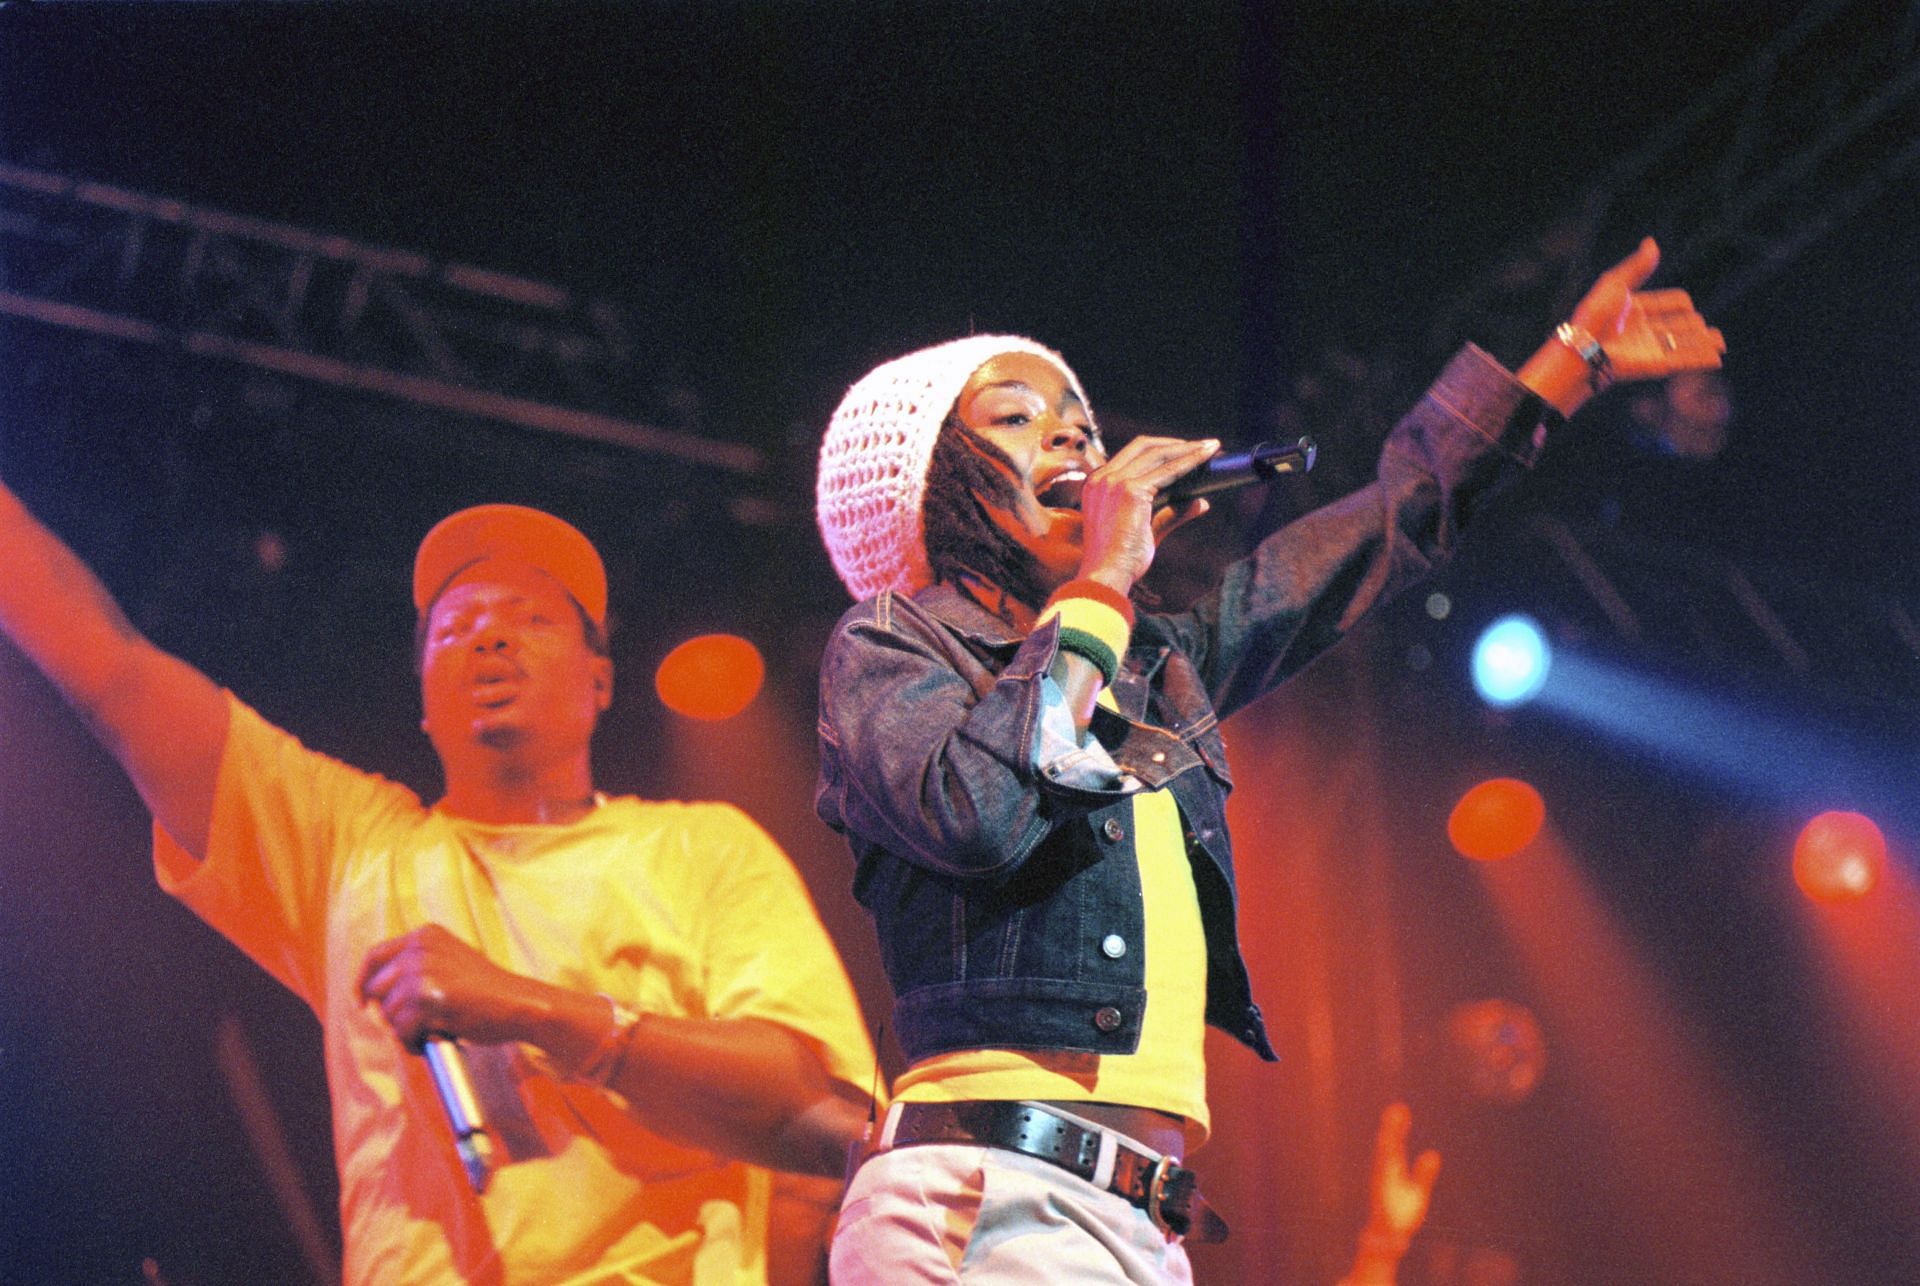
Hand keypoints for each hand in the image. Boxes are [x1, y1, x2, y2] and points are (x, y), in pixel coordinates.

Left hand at [357, 924, 538, 1050]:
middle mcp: (421, 949)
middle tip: (418, 1023)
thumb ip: (417, 965)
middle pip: (376, 989)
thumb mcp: (449, 961)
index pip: (374, 956)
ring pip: (388, 1013)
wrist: (520, 1003)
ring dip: (407, 1029)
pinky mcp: (428, 1000)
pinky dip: (415, 1042)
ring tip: (436, 1029)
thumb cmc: (487, 991)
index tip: (361, 1002)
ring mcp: (423, 972)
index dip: (363, 982)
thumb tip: (372, 990)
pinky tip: (439, 1036)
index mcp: (426, 935)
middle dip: (391, 1012)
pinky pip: (402, 1032)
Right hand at [1075, 435, 1217, 592]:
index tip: (1184, 451)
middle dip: (1175, 443)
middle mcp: (1101, 478)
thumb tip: (1202, 502)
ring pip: (1157, 453)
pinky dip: (1189, 462)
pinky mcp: (1130, 491)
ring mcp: (1113, 482)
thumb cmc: (1122, 560)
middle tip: (1203, 446)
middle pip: (1142, 446)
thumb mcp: (1148, 530)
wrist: (1107, 576)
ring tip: (1211, 448)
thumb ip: (1171, 512)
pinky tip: (1205, 459)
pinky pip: (1167, 470)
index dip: (1160, 449)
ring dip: (1187, 449)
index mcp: (1096, 485)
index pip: (1130, 456)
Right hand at [1365, 1101, 1441, 1243]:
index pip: (1395, 1143)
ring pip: (1385, 1157)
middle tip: (1397, 1109)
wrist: (1392, 1237)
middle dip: (1392, 1128)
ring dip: (1388, 1140)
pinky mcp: (1383, 1194)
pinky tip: (1387, 1148)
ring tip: (1391, 1125)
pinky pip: (1384, 1175)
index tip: (1400, 1109)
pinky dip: (1385, 1161)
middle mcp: (1385, 1172)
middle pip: (1388, 1145)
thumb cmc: (1402, 1215)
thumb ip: (1424, 1173)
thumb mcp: (1418, 1191)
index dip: (1397, 1127)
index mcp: (1392, 1170)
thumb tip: (1433, 1154)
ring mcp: (1383, 1183)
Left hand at [1567, 236, 1725, 382]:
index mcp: (1635, 310)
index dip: (1678, 302)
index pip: (1666, 304)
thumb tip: (1652, 243)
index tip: (1685, 302)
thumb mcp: (1616, 283)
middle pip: (1677, 325)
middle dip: (1693, 325)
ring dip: (1703, 342)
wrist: (1587, 348)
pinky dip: (1702, 359)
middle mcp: (1644, 330)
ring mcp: (1651, 348)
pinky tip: (1717, 358)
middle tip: (1704, 326)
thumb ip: (1638, 266)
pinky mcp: (1656, 364)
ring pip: (1684, 343)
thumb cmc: (1596, 314)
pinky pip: (1684, 360)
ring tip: (1721, 342)